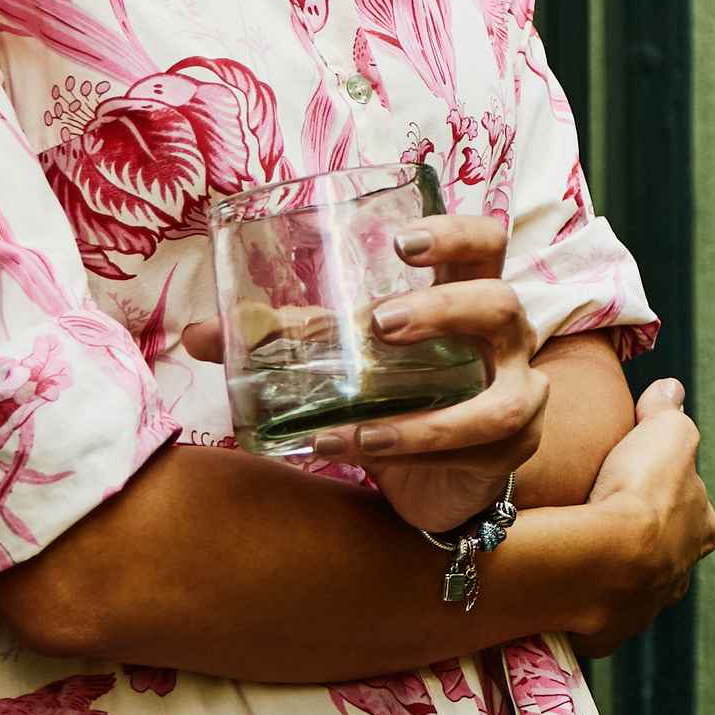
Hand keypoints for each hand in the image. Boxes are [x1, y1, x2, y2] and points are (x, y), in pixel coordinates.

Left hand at [183, 207, 546, 539]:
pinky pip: (471, 452)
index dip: (454, 235)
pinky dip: (413, 452)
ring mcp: (517, 394)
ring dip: (428, 411)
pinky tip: (362, 451)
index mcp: (466, 295)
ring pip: (502, 394)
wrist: (434, 479)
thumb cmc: (395, 397)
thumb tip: (196, 336)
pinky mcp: (511, 450)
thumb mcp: (346, 359)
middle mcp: (503, 339)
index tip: (401, 242)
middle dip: (444, 309)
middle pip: (500, 302)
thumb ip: (285, 342)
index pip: (485, 243)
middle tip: (381, 323)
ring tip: (362, 420)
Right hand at [543, 378, 713, 652]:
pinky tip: (562, 586)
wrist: (605, 557)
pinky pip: (593, 613)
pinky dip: (581, 600)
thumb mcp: (665, 431)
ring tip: (580, 554)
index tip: (637, 479)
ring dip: (611, 571)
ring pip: (630, 584)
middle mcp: (680, 575)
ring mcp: (644, 608)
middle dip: (641, 536)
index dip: (665, 487)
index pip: (687, 504)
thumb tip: (670, 389)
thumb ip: (669, 410)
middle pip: (661, 549)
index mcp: (701, 529)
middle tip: (604, 518)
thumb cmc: (643, 489)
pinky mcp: (606, 634)